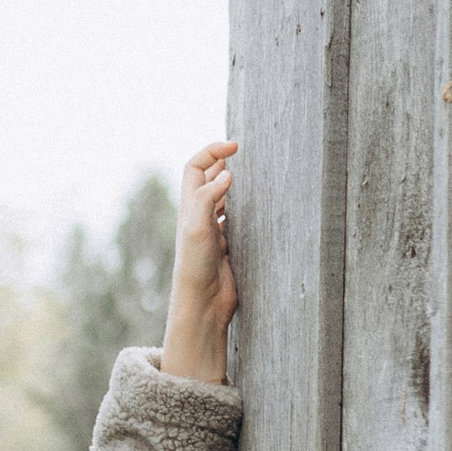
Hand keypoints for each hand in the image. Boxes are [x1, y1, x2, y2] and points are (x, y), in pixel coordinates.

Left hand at [161, 139, 237, 383]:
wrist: (204, 304)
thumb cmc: (195, 267)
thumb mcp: (198, 228)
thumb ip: (208, 198)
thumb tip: (227, 172)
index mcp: (190, 206)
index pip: (196, 167)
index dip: (212, 151)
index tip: (236, 146)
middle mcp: (200, 215)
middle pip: (209, 179)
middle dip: (224, 162)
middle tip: (246, 153)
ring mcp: (215, 231)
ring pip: (225, 199)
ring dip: (237, 186)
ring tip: (256, 177)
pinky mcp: (229, 246)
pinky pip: (238, 220)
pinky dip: (248, 210)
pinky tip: (261, 210)